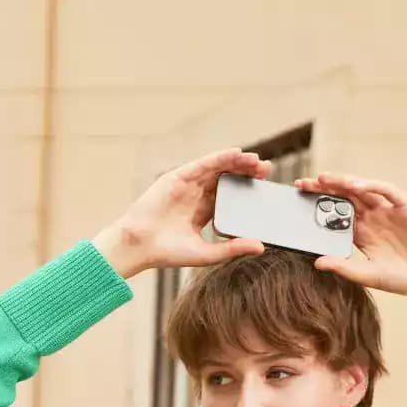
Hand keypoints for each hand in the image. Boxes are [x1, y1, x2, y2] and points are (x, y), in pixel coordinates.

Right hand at [93, 148, 272, 277]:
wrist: (139, 246)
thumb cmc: (168, 253)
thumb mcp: (207, 253)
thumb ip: (233, 248)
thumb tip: (262, 247)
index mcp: (203, 211)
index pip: (230, 195)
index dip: (247, 189)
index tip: (266, 188)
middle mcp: (196, 195)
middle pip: (226, 178)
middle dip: (246, 173)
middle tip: (267, 171)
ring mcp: (187, 185)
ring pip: (217, 168)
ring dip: (237, 162)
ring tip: (257, 161)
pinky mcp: (177, 177)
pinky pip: (203, 163)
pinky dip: (220, 157)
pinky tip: (237, 153)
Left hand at [293, 173, 406, 314]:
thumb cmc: (400, 279)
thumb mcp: (366, 275)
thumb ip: (343, 267)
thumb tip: (316, 262)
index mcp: (361, 232)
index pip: (335, 213)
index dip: (319, 205)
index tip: (299, 200)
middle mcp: (373, 218)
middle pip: (345, 197)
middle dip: (324, 189)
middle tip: (303, 184)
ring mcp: (388, 210)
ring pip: (363, 190)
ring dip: (344, 182)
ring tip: (324, 179)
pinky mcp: (405, 207)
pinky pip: (387, 190)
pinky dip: (372, 186)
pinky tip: (356, 187)